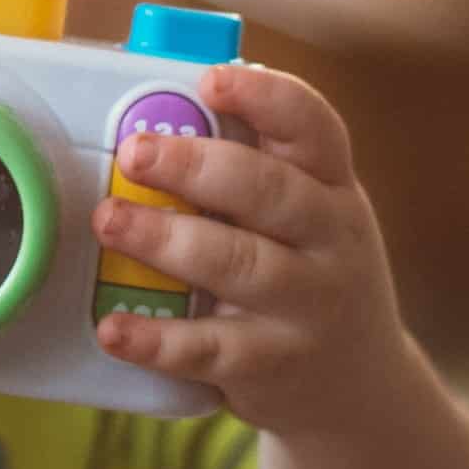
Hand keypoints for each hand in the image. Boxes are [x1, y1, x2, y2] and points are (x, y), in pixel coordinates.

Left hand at [89, 64, 413, 436]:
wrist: (360, 389)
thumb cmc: (308, 271)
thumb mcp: (307, 214)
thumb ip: (251, 164)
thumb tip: (154, 105)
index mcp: (332, 186)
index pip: (313, 127)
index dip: (265, 98)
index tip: (211, 80)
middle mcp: (330, 241)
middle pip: (268, 192)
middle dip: (195, 166)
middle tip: (133, 152)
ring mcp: (307, 306)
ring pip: (237, 265)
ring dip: (166, 239)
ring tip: (107, 219)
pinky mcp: (271, 366)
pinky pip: (209, 349)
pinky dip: (157, 339)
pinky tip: (112, 325)